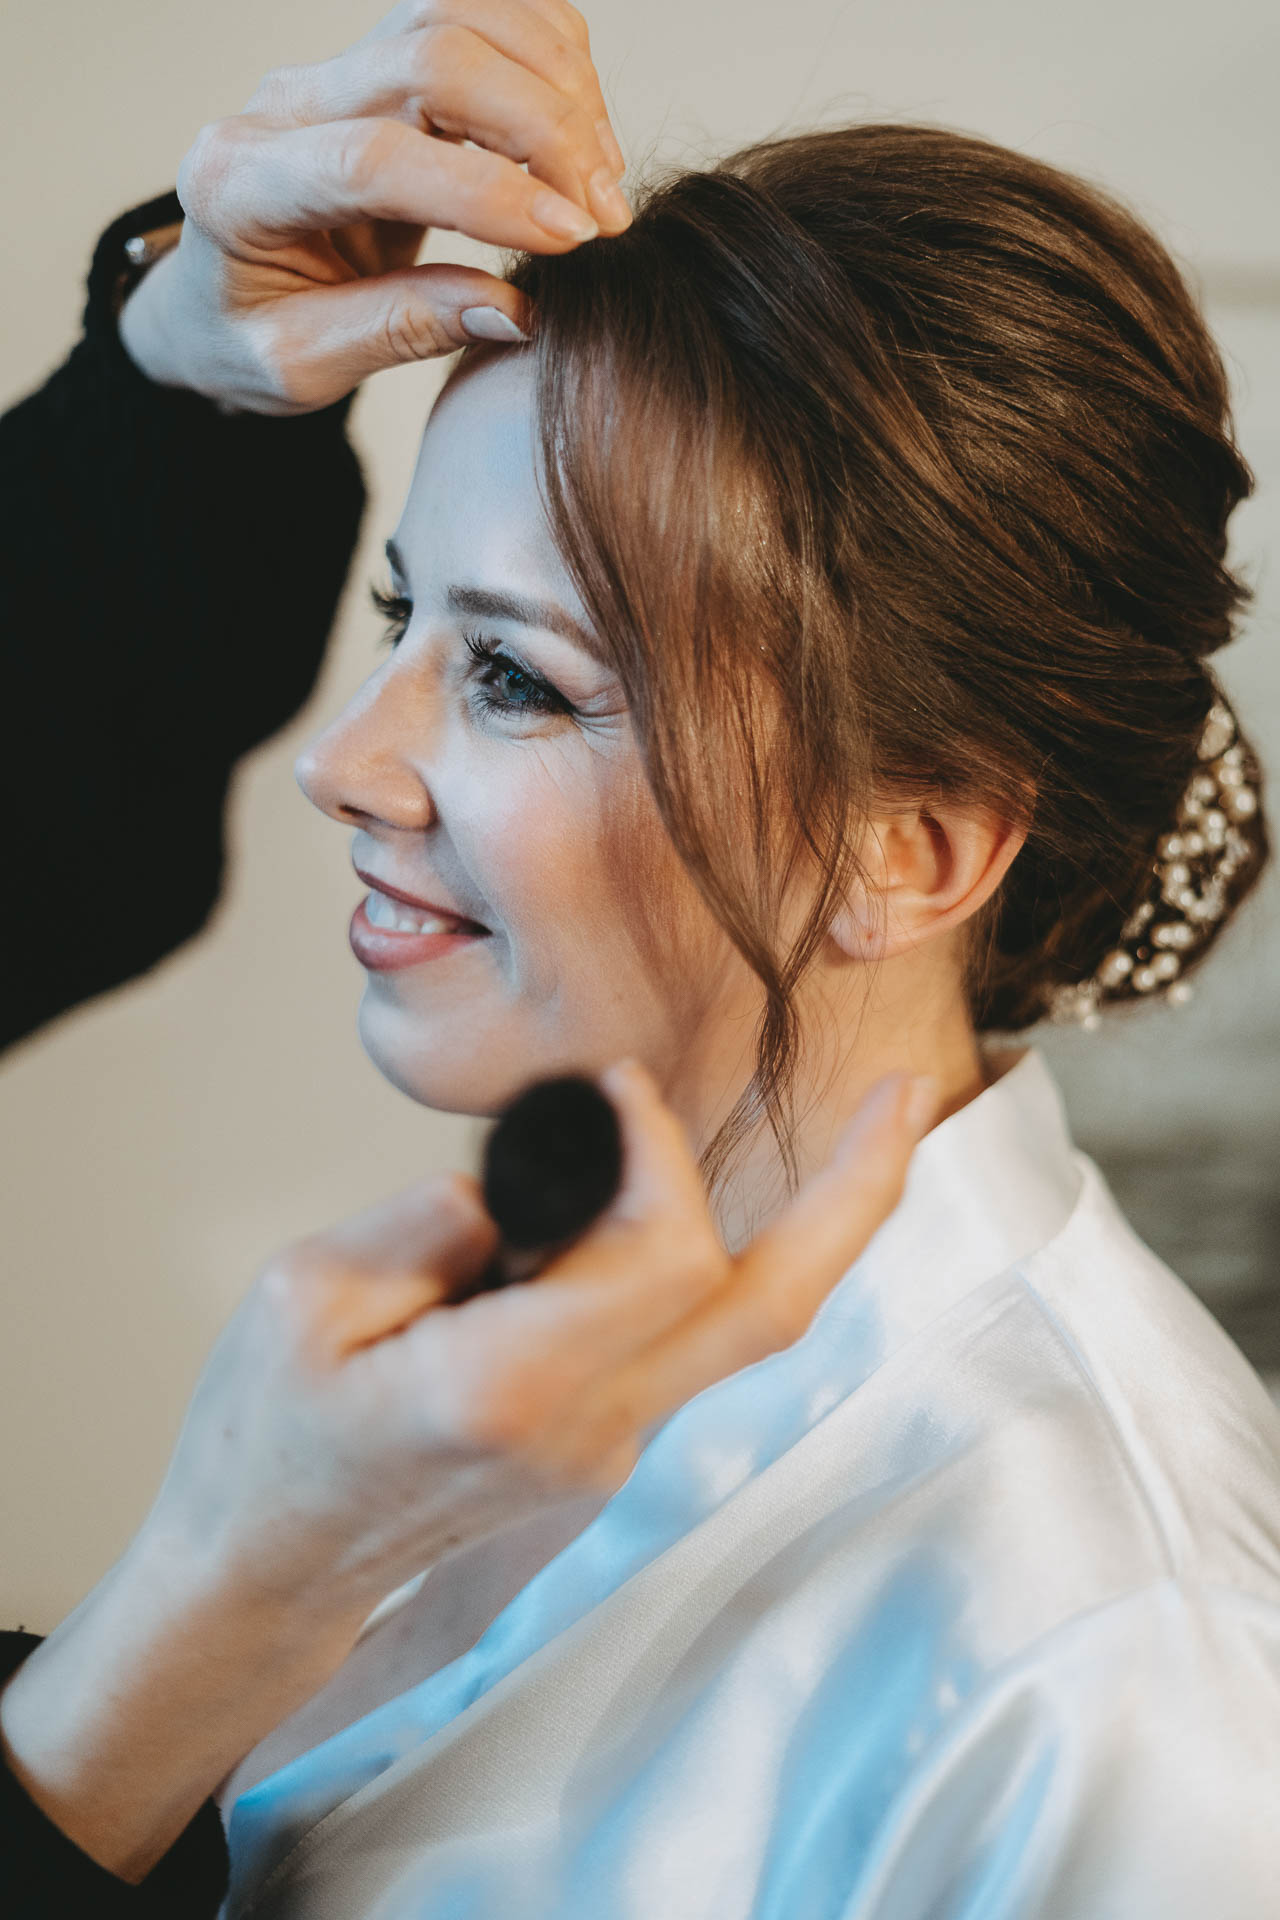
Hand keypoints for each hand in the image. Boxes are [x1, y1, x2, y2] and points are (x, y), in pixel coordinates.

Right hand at [0, 1059, 934, 1882]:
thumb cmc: (267, 1438)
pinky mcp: (608, 1446)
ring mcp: (611, 1451)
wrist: (269, 1571)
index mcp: (506, 1391)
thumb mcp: (306, 1293)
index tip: (610, 1088)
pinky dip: (702, 1247)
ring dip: (812, 1221)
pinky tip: (662, 1189)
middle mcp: (588, 1431)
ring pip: (747, 1325)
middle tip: (907, 1092)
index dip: (658, 1149)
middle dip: (856, 1194)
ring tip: (862, 1124)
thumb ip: (436, 1217)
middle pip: (771, 1312)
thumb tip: (539, 1170)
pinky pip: (688, 1335)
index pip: (665, 1256)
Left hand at [119, 0, 628, 411]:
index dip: (485, 191)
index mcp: (242, 183)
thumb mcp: (301, 365)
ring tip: (601, 178)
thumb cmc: (246, 337)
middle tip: (603, 219)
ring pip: (461, 12)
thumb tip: (516, 312)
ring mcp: (336, 71)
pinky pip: (477, 13)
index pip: (375, 157)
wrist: (212, 300)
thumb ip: (399, 331)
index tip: (569, 238)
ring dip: (556, 85)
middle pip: (431, 55)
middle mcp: (285, 105)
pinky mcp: (382, 63)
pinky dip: (547, 58)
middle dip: (541, 129)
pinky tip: (580, 135)